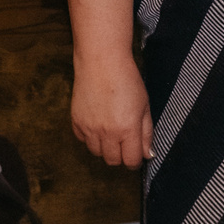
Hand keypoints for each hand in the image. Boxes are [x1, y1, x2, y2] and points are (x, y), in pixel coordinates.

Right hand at [72, 51, 152, 168]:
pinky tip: (98, 123)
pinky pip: (83, 140)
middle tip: (125, 141)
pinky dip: (90, 137)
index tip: (136, 155)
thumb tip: (147, 154)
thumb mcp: (144, 106)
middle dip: (121, 155)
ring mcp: (89, 128)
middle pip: (112, 161)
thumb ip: (146, 133)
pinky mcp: (76, 122)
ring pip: (97, 153)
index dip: (135, 161)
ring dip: (105, 147)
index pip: (131, 161)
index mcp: (128, 129)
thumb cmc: (127, 80)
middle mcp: (107, 133)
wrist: (101, 62)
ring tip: (111, 130)